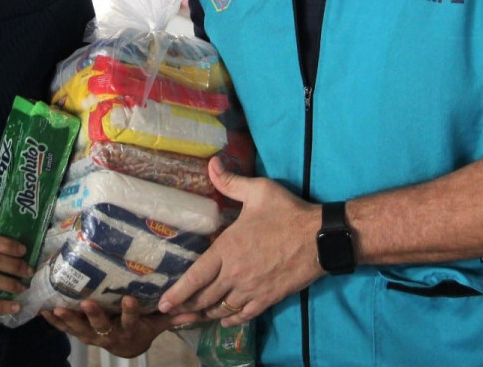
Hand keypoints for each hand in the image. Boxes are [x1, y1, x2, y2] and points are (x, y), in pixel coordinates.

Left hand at [42, 296, 197, 358]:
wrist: (128, 348)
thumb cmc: (144, 327)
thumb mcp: (159, 324)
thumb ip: (173, 316)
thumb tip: (197, 309)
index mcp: (130, 329)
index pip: (131, 321)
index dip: (129, 311)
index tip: (128, 298)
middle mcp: (110, 334)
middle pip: (101, 326)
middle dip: (94, 314)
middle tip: (86, 302)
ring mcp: (94, 336)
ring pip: (80, 329)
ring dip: (68, 319)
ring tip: (56, 309)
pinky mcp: (81, 334)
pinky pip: (66, 329)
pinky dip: (55, 322)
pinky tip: (43, 311)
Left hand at [158, 158, 322, 326]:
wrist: (320, 238)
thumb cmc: (288, 213)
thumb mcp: (258, 191)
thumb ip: (231, 181)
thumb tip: (212, 163)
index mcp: (228, 249)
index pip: (196, 276)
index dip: (177, 292)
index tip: (162, 303)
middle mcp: (235, 274)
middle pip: (204, 297)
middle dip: (185, 307)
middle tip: (170, 315)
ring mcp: (252, 289)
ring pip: (222, 309)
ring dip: (205, 314)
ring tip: (192, 318)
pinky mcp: (268, 299)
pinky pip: (243, 316)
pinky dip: (230, 320)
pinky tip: (224, 320)